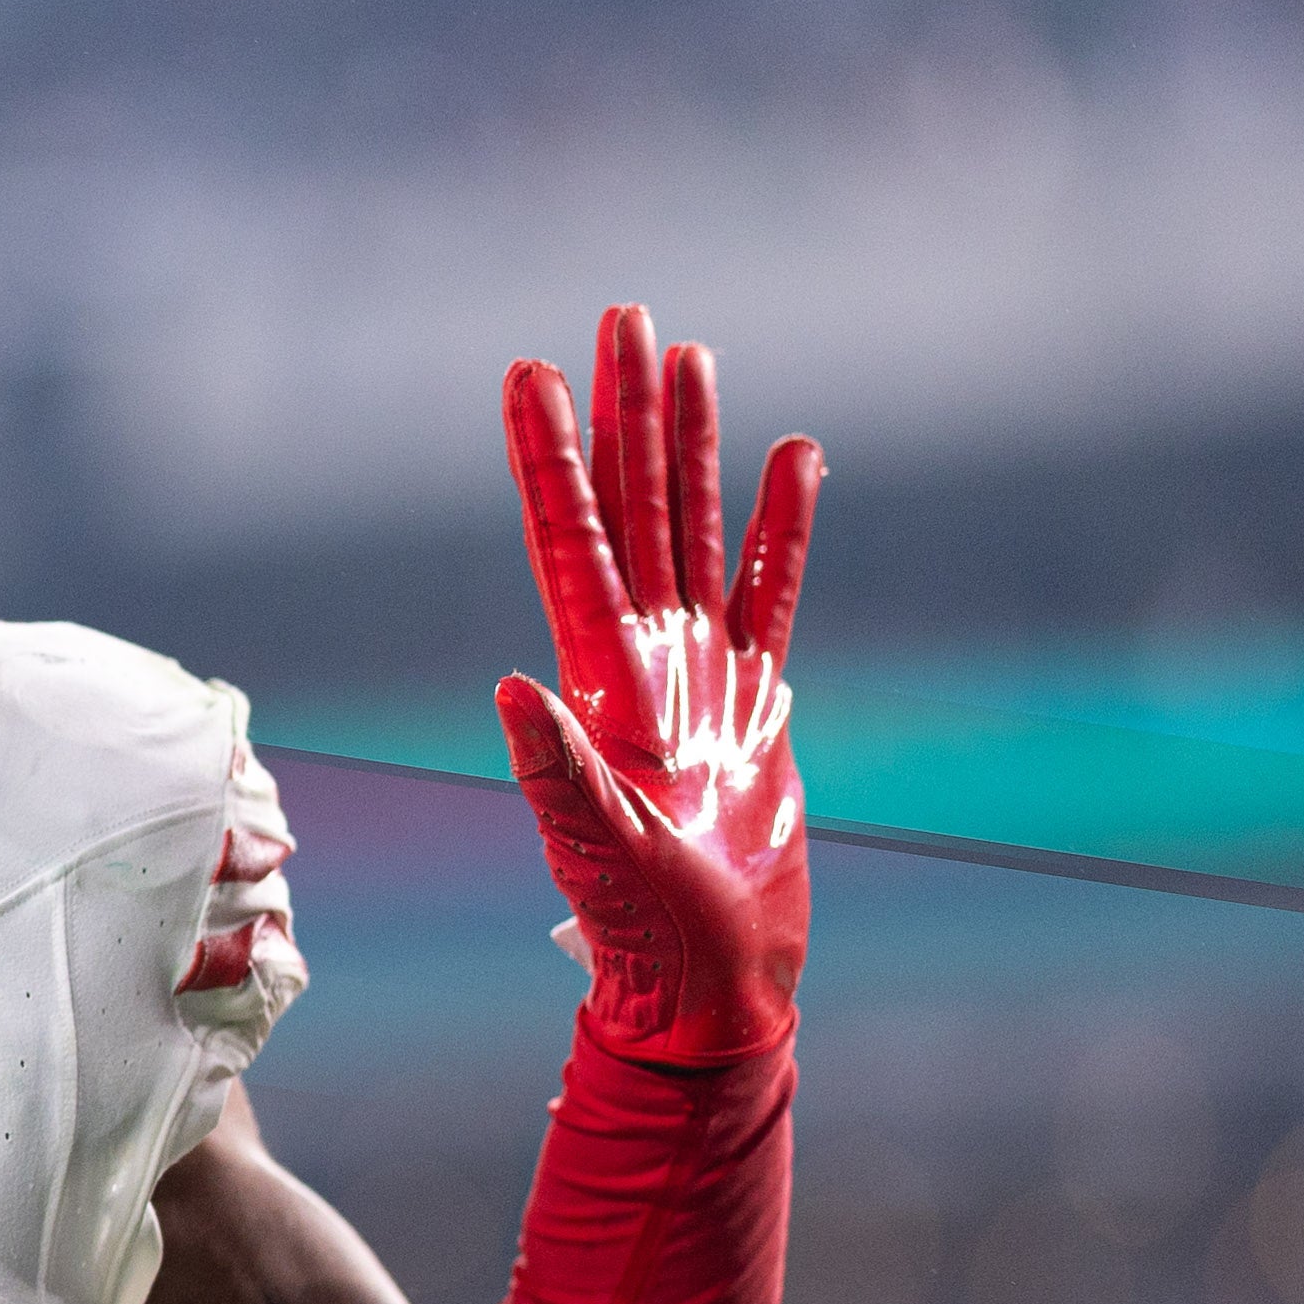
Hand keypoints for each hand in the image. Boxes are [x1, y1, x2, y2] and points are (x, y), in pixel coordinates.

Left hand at [496, 303, 823, 1064]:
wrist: (712, 988)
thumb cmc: (645, 936)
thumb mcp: (593, 855)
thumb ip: (555, 773)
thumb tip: (510, 687)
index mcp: (598, 685)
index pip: (570, 542)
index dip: (549, 458)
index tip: (528, 372)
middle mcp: (642, 663)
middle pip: (633, 506)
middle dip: (625, 413)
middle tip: (623, 315)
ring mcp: (700, 678)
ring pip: (695, 529)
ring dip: (691, 445)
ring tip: (690, 355)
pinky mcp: (755, 706)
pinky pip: (773, 592)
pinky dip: (783, 527)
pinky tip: (794, 456)